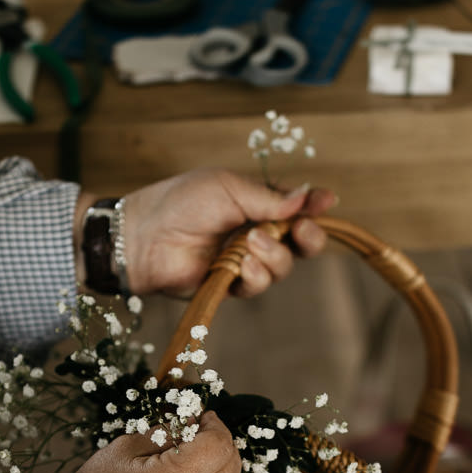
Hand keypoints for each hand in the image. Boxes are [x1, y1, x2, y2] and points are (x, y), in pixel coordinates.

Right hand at [0, 414, 239, 472]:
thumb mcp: (121, 453)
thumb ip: (164, 434)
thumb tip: (192, 423)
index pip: (218, 445)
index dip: (214, 425)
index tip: (201, 418)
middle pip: (232, 465)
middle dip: (219, 444)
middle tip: (197, 435)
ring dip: (215, 468)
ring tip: (186, 463)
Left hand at [120, 168, 337, 298]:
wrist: (144, 236)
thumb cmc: (180, 203)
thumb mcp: (228, 188)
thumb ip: (268, 198)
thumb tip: (308, 198)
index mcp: (257, 203)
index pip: (296, 208)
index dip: (314, 207)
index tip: (326, 202)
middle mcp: (256, 232)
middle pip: (301, 242)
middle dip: (309, 237)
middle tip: (302, 230)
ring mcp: (244, 260)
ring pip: (283, 266)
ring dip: (274, 255)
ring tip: (250, 243)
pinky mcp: (231, 285)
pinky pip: (259, 284)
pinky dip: (256, 274)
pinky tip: (242, 264)